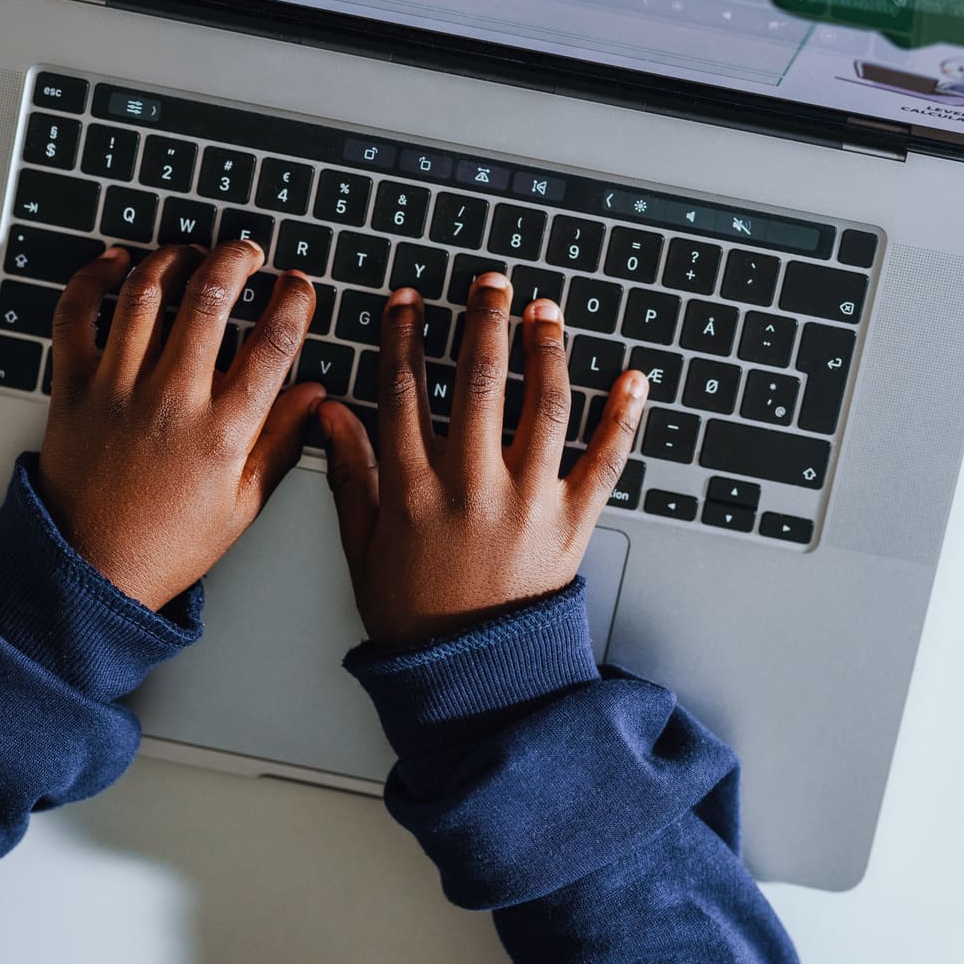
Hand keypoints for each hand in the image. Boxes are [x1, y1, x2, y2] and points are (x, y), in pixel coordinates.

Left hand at [37, 240, 322, 608]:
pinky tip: (118, 262)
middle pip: (211, 298)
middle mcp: (172, 399)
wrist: (87, 571)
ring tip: (192, 252)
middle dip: (237, 260)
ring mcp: (118, 388)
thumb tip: (315, 395)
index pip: (273, 344)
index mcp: (222, 432)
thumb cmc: (166, 544)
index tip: (298, 285)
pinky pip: (77, 314)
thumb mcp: (241, 504)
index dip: (293, 302)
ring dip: (175, 257)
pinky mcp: (74, 386)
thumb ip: (280, 442)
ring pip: (148, 292)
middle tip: (247, 252)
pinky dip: (95, 277)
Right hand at [317, 272, 647, 647]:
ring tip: (545, 312)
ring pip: (543, 406)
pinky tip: (633, 377)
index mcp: (413, 490)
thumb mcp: (364, 548)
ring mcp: (526, 502)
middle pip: (478, 381)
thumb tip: (331, 410)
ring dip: (547, 349)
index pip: (404, 391)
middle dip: (483, 321)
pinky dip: (623, 416)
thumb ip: (351, 475)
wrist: (474, 680)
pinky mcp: (573, 524)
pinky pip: (605, 460)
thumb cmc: (415, 617)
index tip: (408, 300)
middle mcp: (471, 487)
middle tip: (490, 283)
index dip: (404, 336)